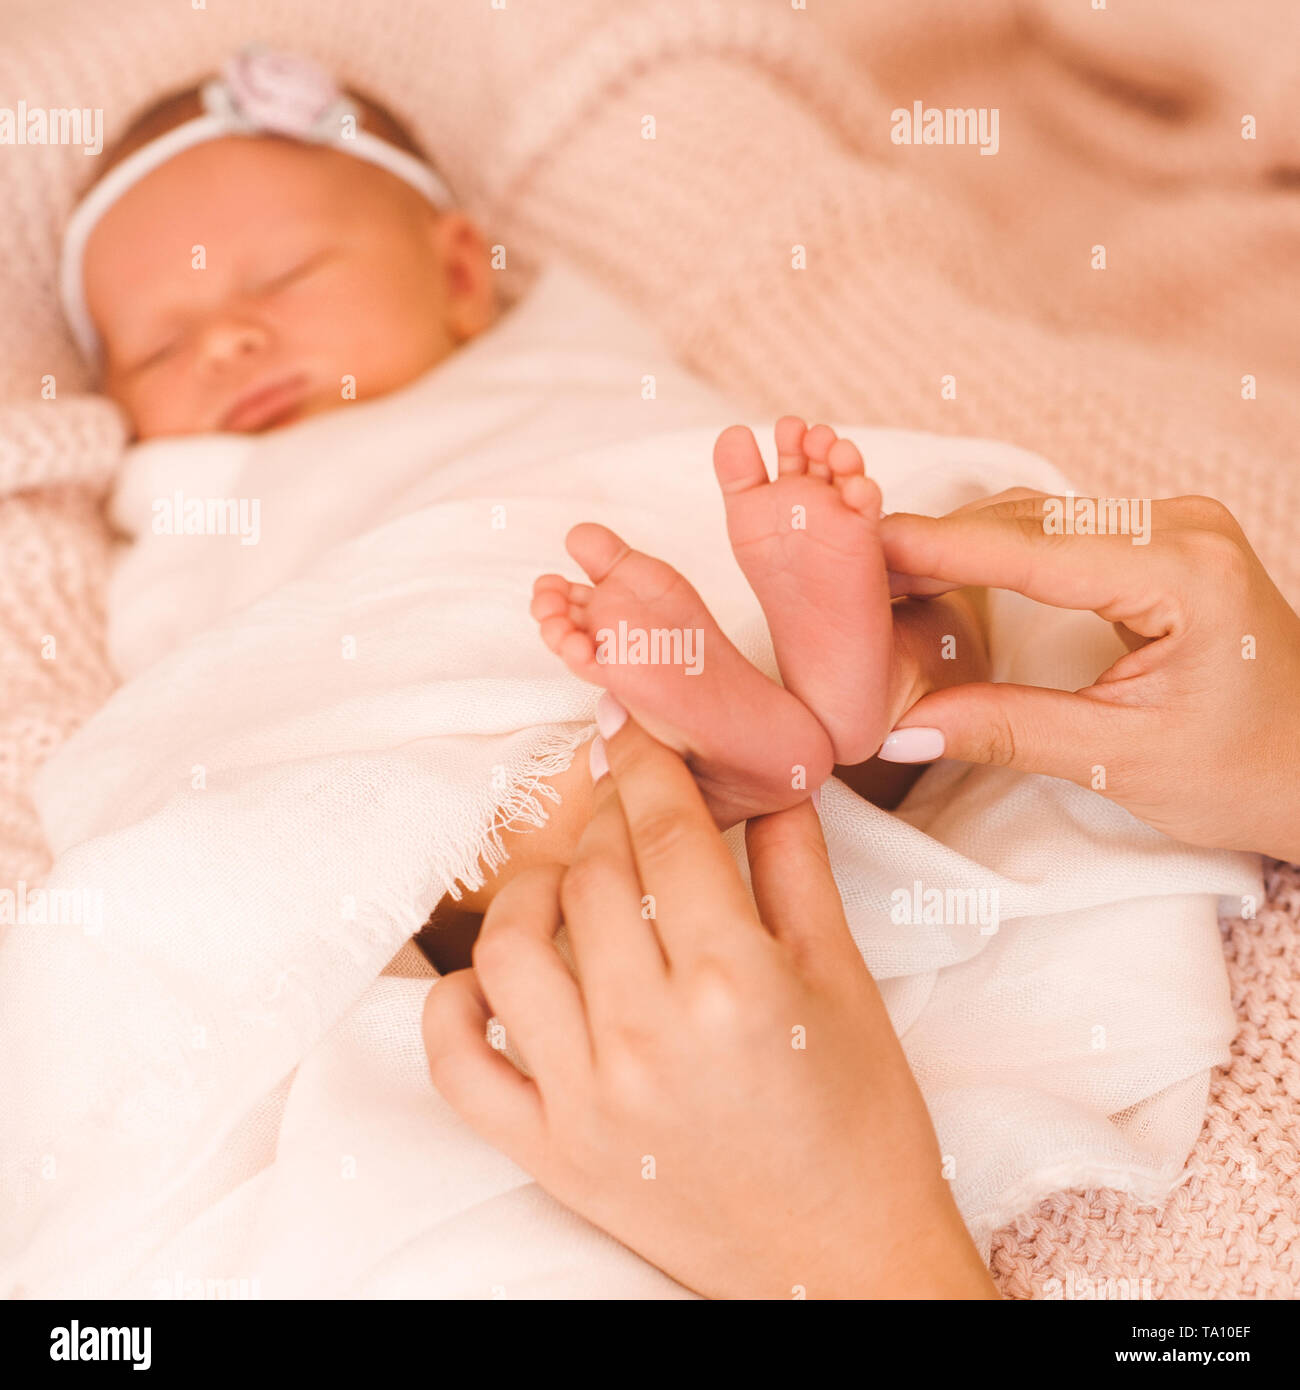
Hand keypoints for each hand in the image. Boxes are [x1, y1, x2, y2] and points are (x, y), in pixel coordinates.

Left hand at [423, 715, 995, 1299]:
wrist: (842, 1264)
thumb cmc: (862, 1125)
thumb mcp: (846, 982)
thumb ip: (796, 868)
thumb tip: (766, 781)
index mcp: (734, 985)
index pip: (665, 834)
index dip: (645, 760)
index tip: (630, 723)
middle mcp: (648, 1036)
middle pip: (590, 877)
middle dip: (603, 812)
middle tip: (620, 796)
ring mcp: (587, 1100)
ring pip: (510, 951)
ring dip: (528, 892)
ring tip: (562, 881)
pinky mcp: (551, 1153)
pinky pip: (460, 1068)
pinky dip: (451, 1008)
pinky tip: (485, 977)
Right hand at [880, 492, 1299, 860]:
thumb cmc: (1250, 772)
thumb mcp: (1121, 759)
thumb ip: (1007, 731)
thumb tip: (901, 730)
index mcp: (1183, 571)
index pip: (1030, 548)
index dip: (935, 546)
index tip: (857, 548)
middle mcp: (1181, 527)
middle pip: (1026, 520)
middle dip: (934, 544)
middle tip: (847, 575)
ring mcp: (1173, 528)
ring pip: (1035, 518)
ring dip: (958, 544)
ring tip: (879, 579)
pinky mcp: (1159, 544)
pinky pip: (1058, 533)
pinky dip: (993, 552)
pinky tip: (943, 574)